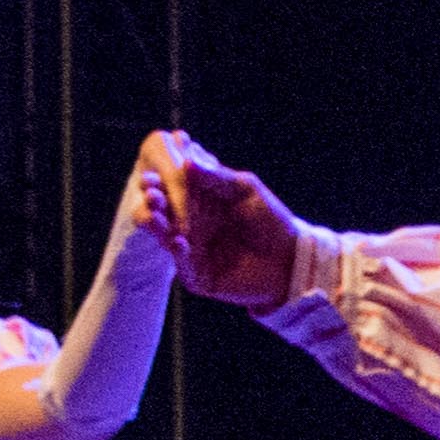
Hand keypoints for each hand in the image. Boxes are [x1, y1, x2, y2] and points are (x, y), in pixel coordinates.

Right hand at [137, 130, 305, 306]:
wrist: (292, 258)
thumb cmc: (271, 219)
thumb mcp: (245, 190)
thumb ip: (216, 178)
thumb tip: (187, 162)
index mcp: (197, 204)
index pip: (170, 190)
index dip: (159, 181)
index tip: (151, 170)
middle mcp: (189, 227)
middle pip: (161, 214)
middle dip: (152, 202)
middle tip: (148, 190)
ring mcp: (192, 253)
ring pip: (165, 239)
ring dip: (157, 227)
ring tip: (155, 215)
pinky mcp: (198, 277)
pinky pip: (184, 265)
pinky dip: (179, 253)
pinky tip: (179, 241)